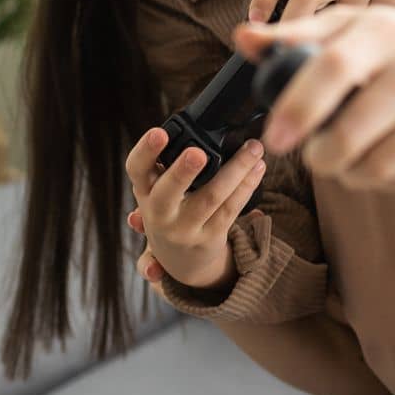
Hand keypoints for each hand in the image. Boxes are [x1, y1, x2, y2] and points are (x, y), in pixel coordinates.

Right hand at [124, 127, 266, 290]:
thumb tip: (184, 137)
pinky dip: (247, 185)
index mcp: (144, 192)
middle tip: (198, 153)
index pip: (136, 169)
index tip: (160, 132)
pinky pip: (231, 208)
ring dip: (236, 169)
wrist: (182, 262)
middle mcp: (159, 214)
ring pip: (211, 197)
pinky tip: (258, 167)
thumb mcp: (157, 193)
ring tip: (253, 147)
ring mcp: (184, 229)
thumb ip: (164, 170)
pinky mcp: (210, 238)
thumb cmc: (171, 213)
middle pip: (167, 193)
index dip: (145, 151)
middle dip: (181, 171)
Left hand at [235, 6, 394, 193]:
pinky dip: (387, 182)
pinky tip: (384, 162)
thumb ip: (297, 35)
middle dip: (322, 157)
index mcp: (385, 31)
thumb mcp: (355, 27)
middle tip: (314, 156)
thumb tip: (242, 38)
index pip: (333, 68)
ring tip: (348, 160)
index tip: (272, 140)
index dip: (297, 107)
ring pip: (380, 166)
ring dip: (352, 174)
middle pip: (354, 132)